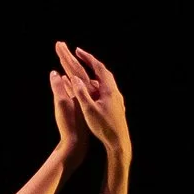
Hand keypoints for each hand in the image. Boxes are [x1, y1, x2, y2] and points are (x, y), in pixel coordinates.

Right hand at [55, 42, 129, 156]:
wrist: (119, 142)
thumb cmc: (103, 127)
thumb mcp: (89, 110)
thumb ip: (82, 93)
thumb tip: (75, 78)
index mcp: (109, 90)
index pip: (98, 67)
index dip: (88, 58)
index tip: (78, 50)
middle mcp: (115, 92)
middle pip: (104, 72)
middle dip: (92, 63)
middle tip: (81, 56)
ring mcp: (117, 99)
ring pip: (106, 81)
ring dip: (95, 73)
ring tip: (86, 71)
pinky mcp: (117, 106)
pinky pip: (107, 90)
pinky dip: (98, 84)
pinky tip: (94, 90)